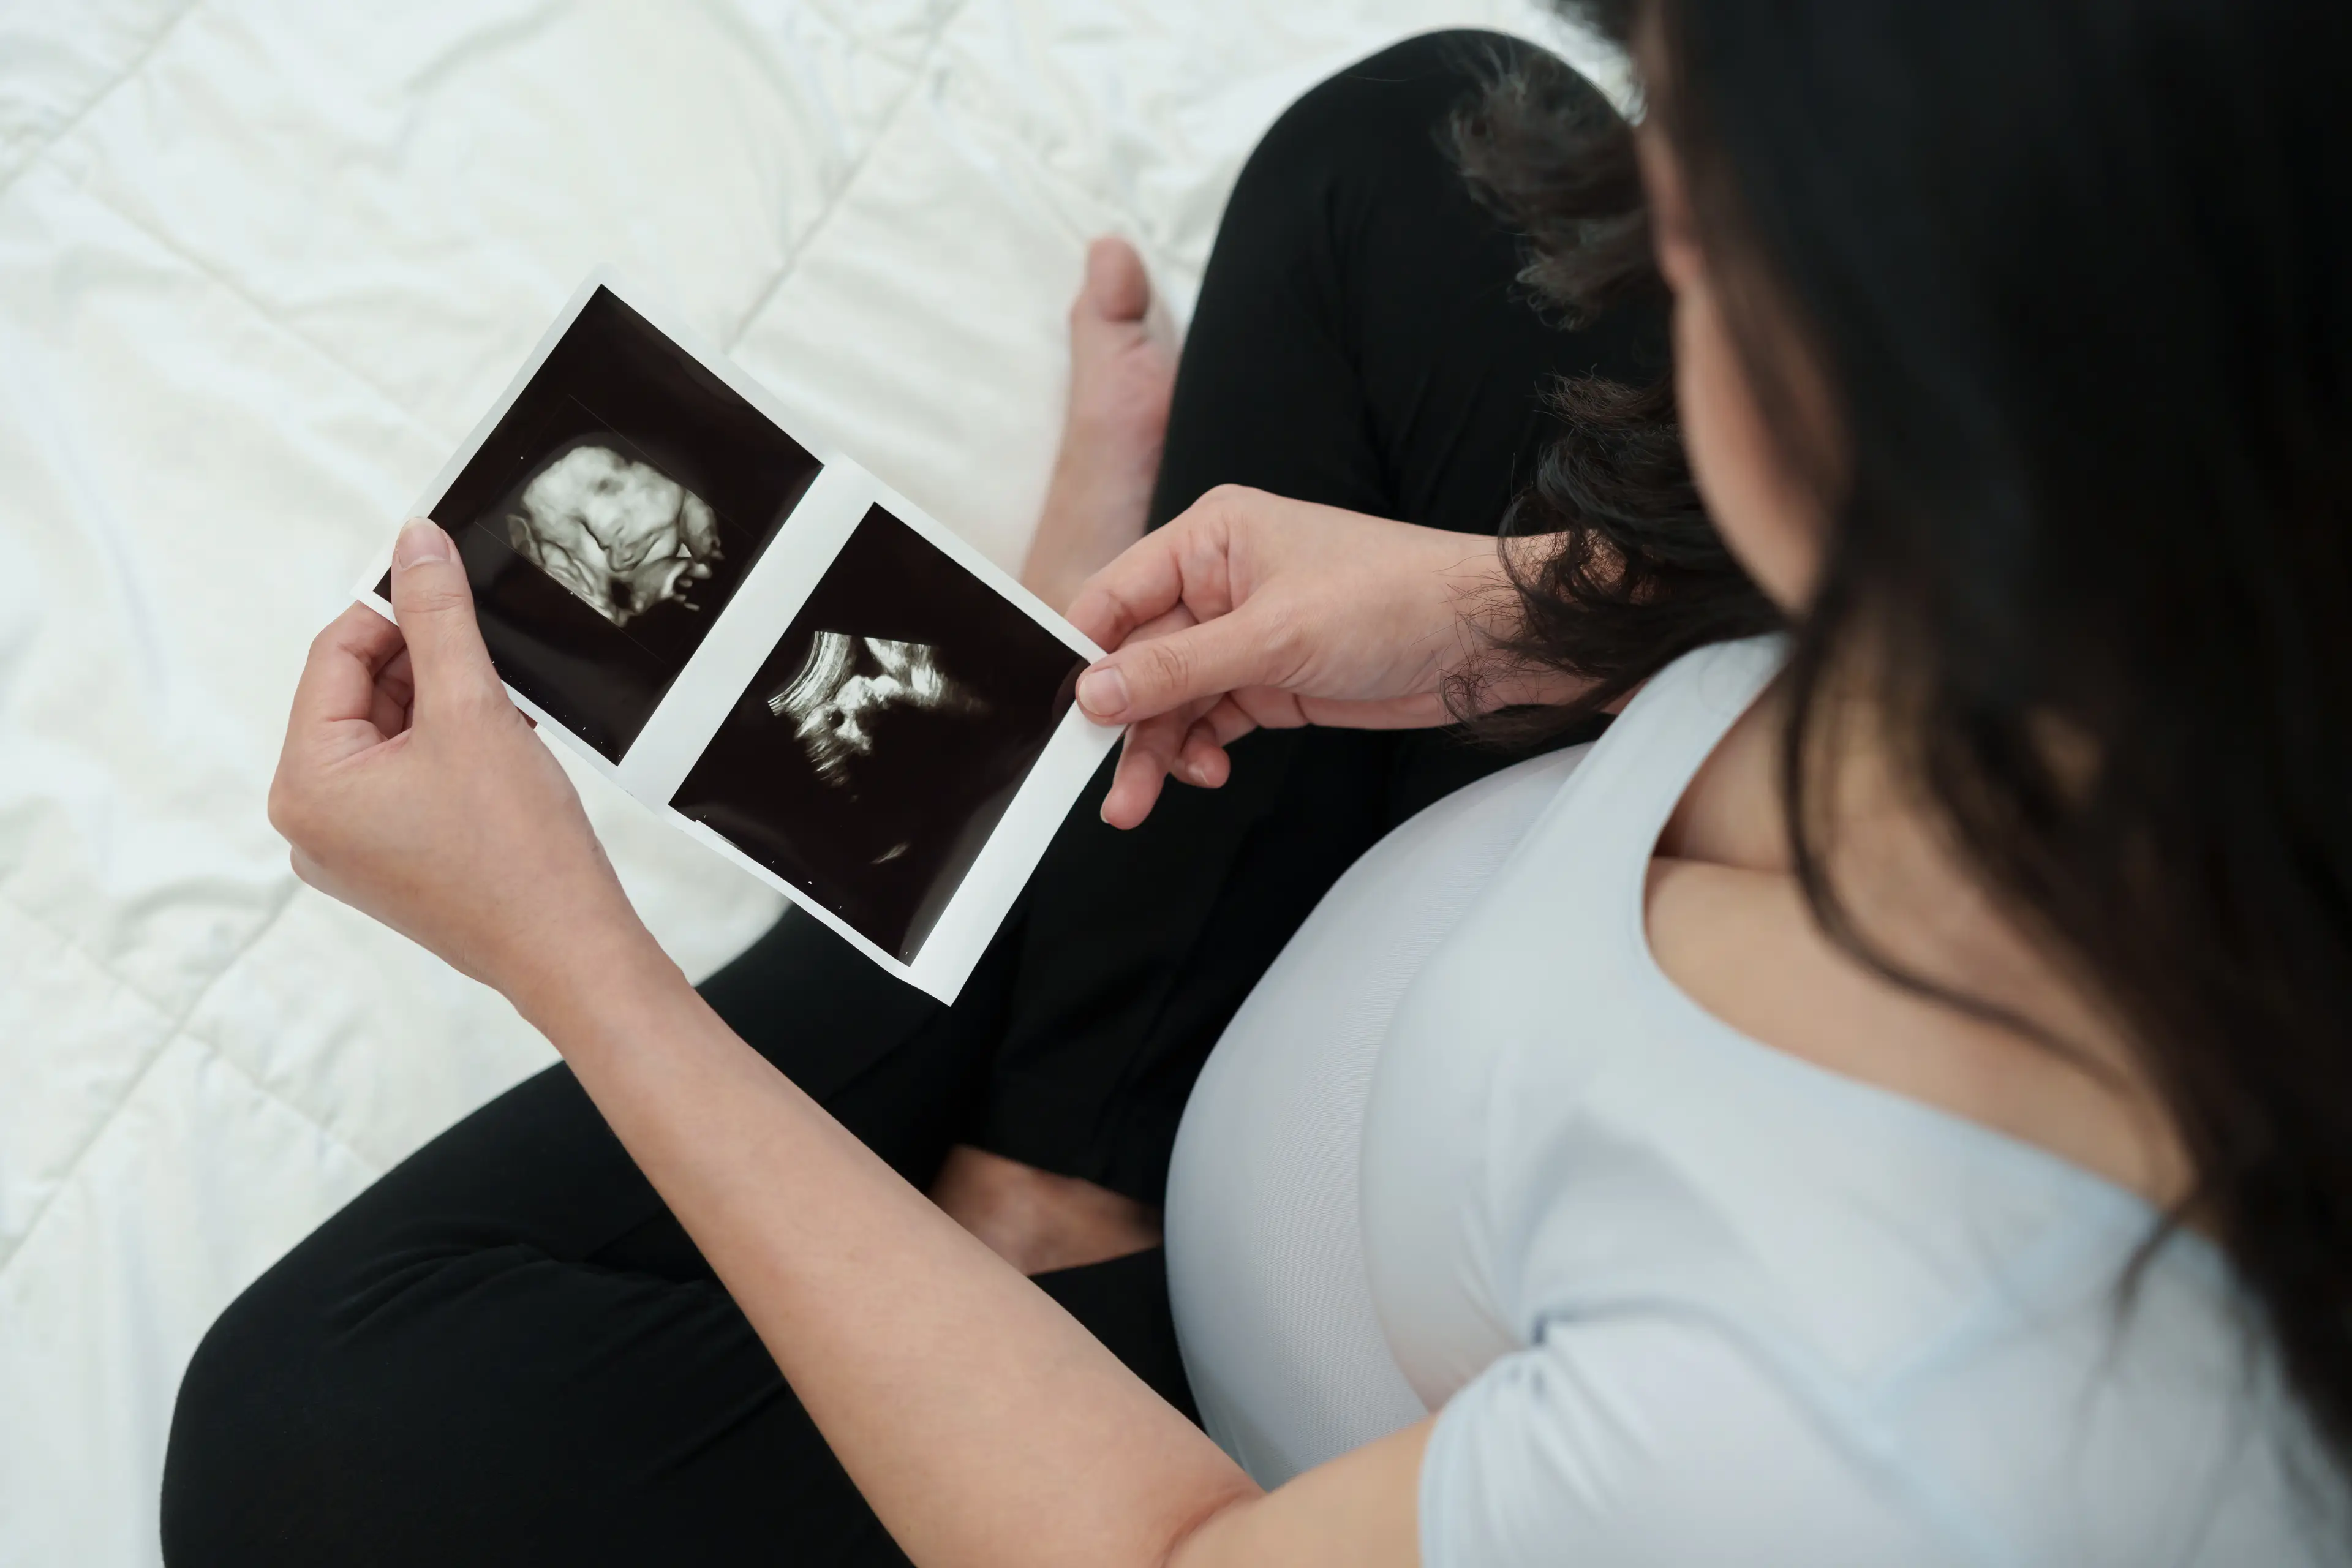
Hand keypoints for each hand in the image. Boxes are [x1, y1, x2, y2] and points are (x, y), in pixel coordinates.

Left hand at [269, 518, 660, 1014]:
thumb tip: (415, 545)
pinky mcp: (392, 865)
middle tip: (490, 662)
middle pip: (358, 697)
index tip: (443, 582)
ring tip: (503, 721)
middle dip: (426, 667)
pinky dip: (452, 752)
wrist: (570, 948)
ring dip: (445, 709)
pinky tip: (502, 753)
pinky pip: (407, 780)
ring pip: (389, 738)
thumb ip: (438, 617)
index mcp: (305, 786)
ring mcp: (350, 851)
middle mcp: (311, 825)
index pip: (333, 656)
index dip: (393, 611)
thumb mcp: (473, 710)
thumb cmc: (519, 857)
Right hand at [1064, 486, 1576, 827]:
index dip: (1082, 657)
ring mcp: (1243, 633)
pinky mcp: (1269, 679)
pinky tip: (1205, 773)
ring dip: (1155, 749)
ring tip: (1137, 801)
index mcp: (1209, 537)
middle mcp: (1217, 581)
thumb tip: (1093, 692)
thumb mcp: (1272, 636)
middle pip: (1136, 658)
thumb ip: (1175, 668)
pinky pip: (1207, 719)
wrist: (1486, 640)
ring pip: (1169, 698)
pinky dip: (1198, 751)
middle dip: (1121, 723)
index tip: (1064, 718)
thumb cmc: (1394, 600)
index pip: (1114, 597)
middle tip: (1101, 785)